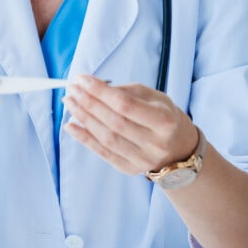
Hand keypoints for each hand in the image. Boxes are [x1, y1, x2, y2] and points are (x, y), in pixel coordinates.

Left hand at [62, 75, 198, 175]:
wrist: (177, 147)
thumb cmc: (162, 115)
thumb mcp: (152, 97)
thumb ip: (124, 92)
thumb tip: (90, 88)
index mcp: (165, 121)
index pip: (126, 105)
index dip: (101, 92)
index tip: (82, 79)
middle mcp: (155, 143)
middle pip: (114, 121)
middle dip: (88, 103)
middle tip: (71, 89)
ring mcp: (142, 159)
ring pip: (106, 138)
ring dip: (83, 118)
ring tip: (69, 102)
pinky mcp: (129, 168)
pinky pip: (102, 152)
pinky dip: (84, 138)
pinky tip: (70, 125)